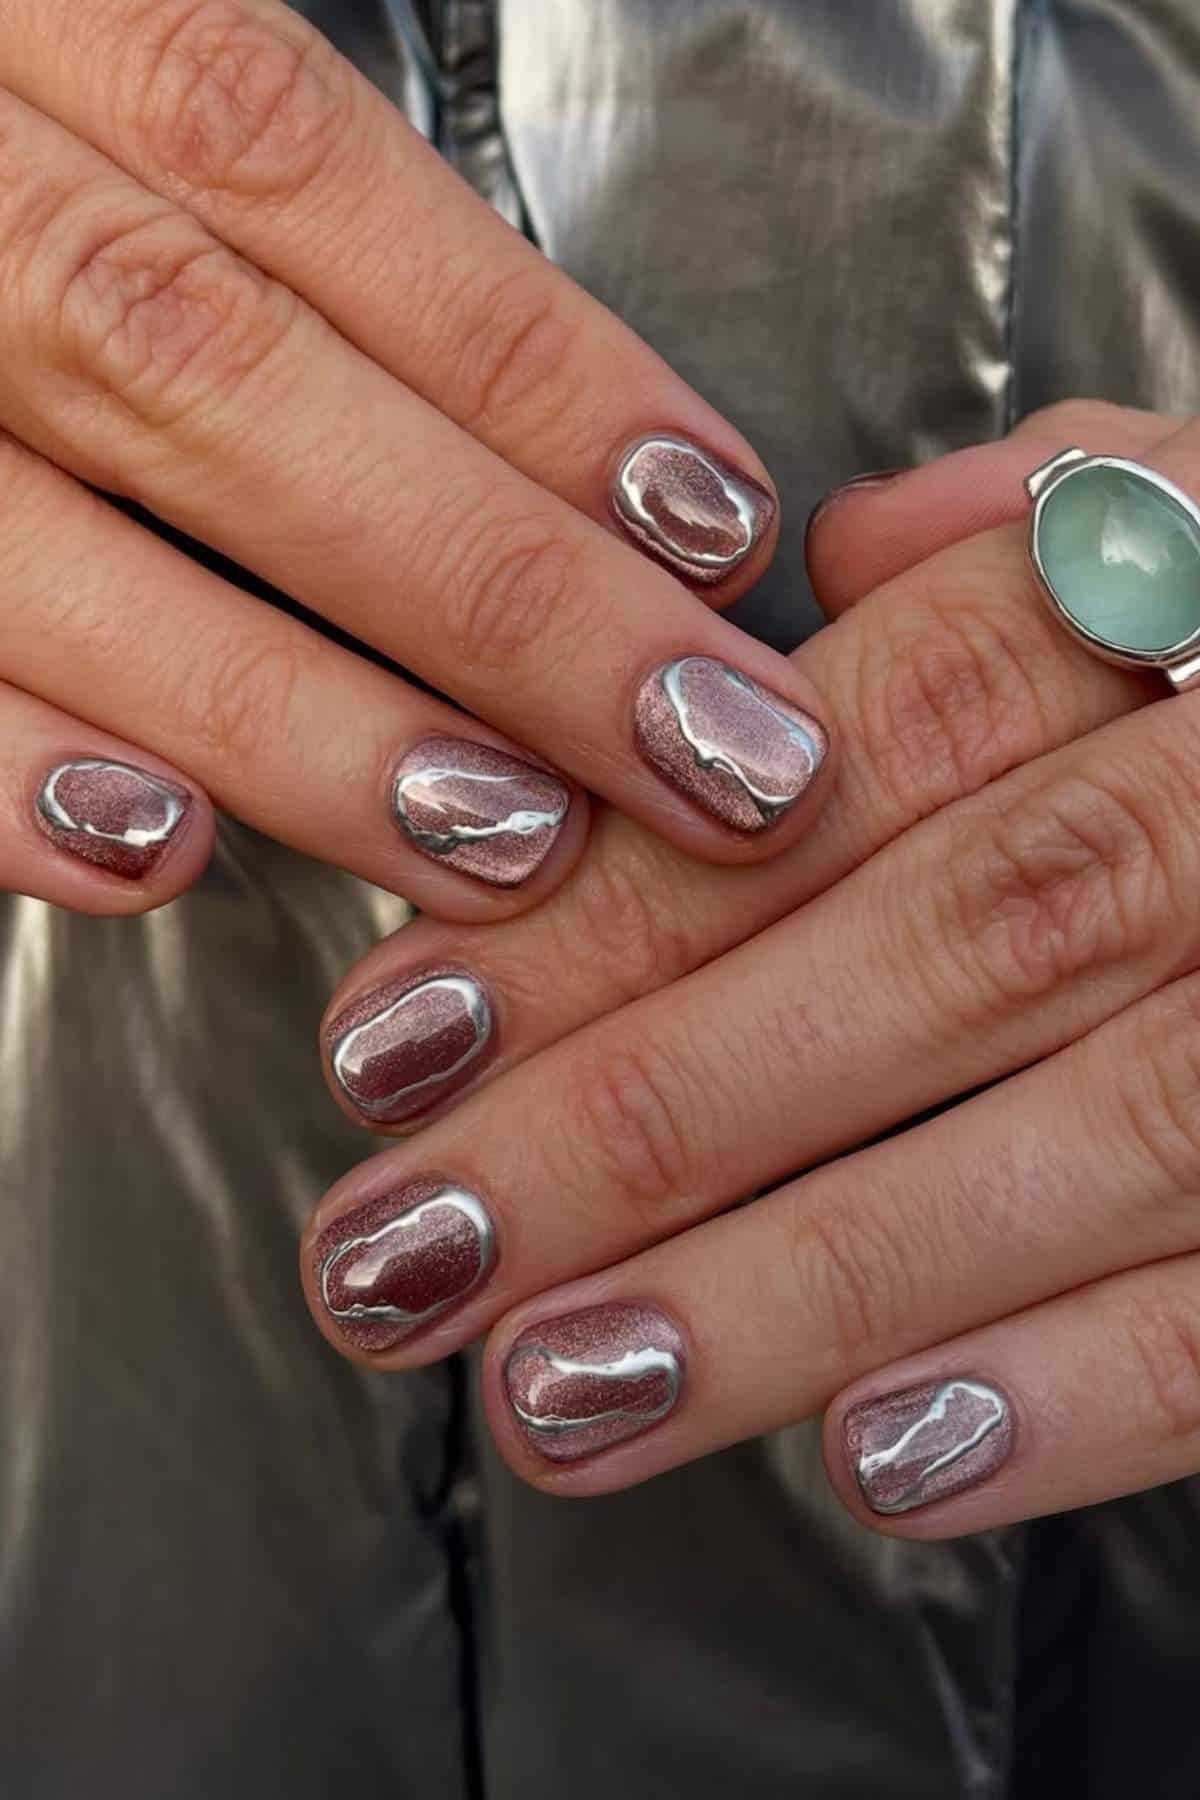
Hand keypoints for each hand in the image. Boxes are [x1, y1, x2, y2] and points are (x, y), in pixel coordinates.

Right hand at [0, 0, 829, 919]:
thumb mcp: (76, 61)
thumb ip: (257, 195)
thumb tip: (546, 441)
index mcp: (19, 4)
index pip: (304, 174)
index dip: (528, 361)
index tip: (715, 528)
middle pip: (224, 378)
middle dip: (490, 587)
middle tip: (705, 746)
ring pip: (51, 539)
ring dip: (293, 712)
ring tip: (501, 837)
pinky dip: (1, 760)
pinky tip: (151, 856)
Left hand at [301, 398, 1199, 1536]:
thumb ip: (1071, 510)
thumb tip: (866, 538)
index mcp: (1190, 603)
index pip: (851, 755)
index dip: (624, 899)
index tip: (404, 1035)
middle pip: (930, 952)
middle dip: (640, 1122)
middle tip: (405, 1255)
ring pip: (1084, 1136)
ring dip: (800, 1285)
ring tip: (565, 1389)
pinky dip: (1086, 1385)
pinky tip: (879, 1459)